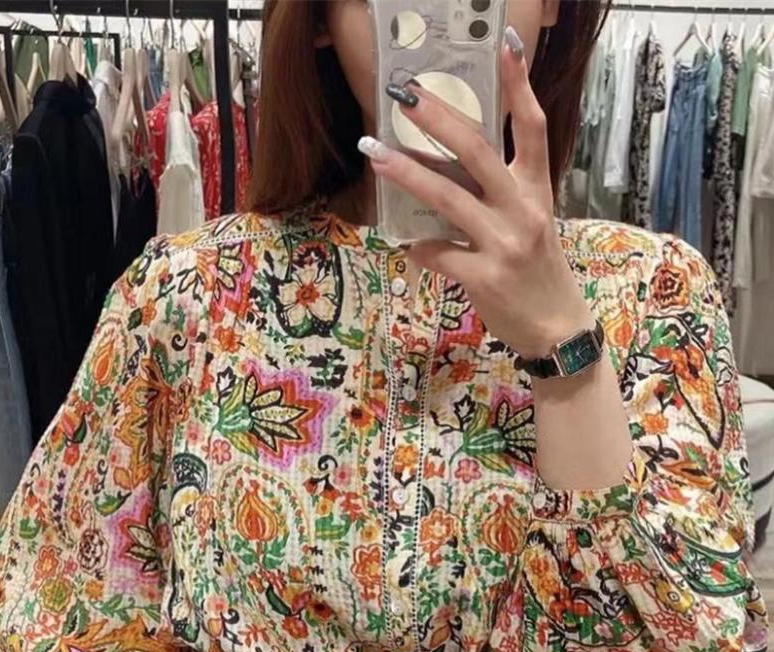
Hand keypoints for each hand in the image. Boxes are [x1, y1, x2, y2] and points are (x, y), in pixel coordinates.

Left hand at [359, 29, 596, 358]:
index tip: (503, 44)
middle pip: (478, 152)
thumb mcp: (531, 223)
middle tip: (407, 95)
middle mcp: (523, 210)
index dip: (519, 85)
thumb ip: (499, 194)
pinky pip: (438, 253)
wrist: (556, 328)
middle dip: (439, 120)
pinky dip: (418, 248)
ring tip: (374, 154)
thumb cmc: (538, 271)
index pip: (532, 127)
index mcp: (537, 190)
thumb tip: (448, 169)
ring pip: (447, 198)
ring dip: (406, 173)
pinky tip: (409, 246)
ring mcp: (504, 243)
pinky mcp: (484, 276)